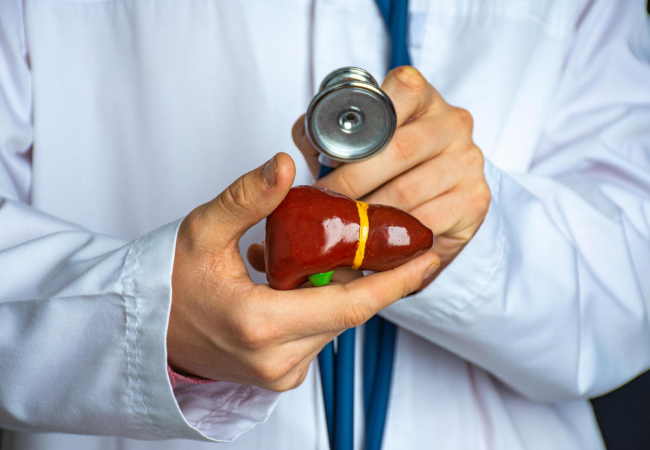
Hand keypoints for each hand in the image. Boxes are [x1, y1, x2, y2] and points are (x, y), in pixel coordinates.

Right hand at [167, 152, 439, 391]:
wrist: (146, 334)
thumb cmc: (168, 286)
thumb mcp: (202, 232)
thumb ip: (247, 197)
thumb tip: (285, 164)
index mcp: (260, 325)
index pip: (350, 304)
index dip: (395, 281)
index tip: (427, 257)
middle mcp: (277, 359)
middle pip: (350, 311)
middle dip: (374, 275)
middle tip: (390, 237)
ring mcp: (281, 373)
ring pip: (338, 323)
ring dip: (346, 286)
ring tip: (340, 248)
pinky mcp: (282, 375)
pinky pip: (321, 334)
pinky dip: (325, 303)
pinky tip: (309, 276)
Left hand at [293, 66, 490, 272]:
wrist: (435, 201)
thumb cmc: (387, 168)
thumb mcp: (356, 142)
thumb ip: (323, 137)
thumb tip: (289, 159)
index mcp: (423, 97)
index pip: (400, 89)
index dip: (361, 126)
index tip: (330, 157)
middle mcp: (453, 123)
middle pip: (397, 151)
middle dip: (351, 182)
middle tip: (319, 206)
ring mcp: (469, 162)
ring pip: (408, 192)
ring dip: (366, 216)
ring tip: (338, 228)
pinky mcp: (475, 201)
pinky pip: (426, 223)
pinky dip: (393, 237)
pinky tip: (372, 243)